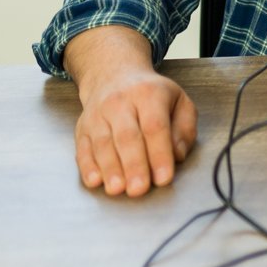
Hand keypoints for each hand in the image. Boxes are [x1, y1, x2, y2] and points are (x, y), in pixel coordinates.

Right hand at [65, 27, 196, 197]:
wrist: (114, 76)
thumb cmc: (152, 95)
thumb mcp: (180, 102)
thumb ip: (185, 129)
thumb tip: (177, 155)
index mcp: (149, 94)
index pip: (155, 126)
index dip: (159, 154)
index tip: (164, 178)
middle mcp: (120, 103)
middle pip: (127, 136)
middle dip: (134, 166)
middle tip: (139, 189)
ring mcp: (97, 114)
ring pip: (102, 143)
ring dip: (110, 169)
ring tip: (118, 190)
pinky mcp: (82, 127)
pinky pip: (82, 148)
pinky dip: (87, 166)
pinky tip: (95, 181)